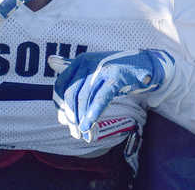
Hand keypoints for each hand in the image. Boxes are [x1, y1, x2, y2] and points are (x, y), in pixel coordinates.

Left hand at [50, 49, 174, 141]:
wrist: (144, 64)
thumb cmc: (115, 68)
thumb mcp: (92, 65)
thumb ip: (72, 65)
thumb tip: (50, 61)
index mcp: (80, 60)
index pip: (61, 85)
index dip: (60, 105)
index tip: (64, 120)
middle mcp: (89, 62)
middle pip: (72, 94)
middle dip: (71, 115)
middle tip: (74, 131)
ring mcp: (102, 69)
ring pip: (85, 98)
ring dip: (82, 118)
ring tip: (83, 132)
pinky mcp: (116, 77)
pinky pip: (100, 98)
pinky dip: (93, 113)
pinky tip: (89, 125)